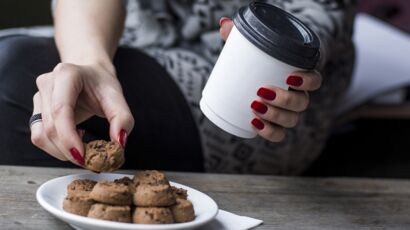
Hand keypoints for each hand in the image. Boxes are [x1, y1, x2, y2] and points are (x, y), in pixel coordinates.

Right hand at [31, 63, 133, 165]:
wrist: (91, 75)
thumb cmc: (102, 84)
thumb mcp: (117, 97)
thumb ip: (123, 118)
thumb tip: (119, 143)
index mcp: (66, 74)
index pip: (60, 110)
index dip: (68, 137)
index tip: (82, 156)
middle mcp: (47, 83)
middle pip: (51, 127)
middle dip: (69, 150)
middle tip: (91, 160)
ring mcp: (38, 97)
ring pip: (41, 135)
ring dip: (62, 151)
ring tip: (84, 147)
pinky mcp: (36, 111)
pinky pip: (39, 137)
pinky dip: (56, 147)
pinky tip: (74, 139)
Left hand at [219, 17, 321, 141]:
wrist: (248, 80)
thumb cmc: (255, 62)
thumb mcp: (250, 48)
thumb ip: (239, 36)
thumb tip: (224, 24)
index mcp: (298, 77)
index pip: (315, 81)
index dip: (308, 81)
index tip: (290, 77)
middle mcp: (298, 97)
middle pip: (302, 103)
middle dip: (284, 100)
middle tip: (262, 91)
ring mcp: (288, 113)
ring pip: (292, 120)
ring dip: (275, 116)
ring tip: (255, 107)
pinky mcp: (275, 125)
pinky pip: (279, 135)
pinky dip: (269, 132)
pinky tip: (255, 125)